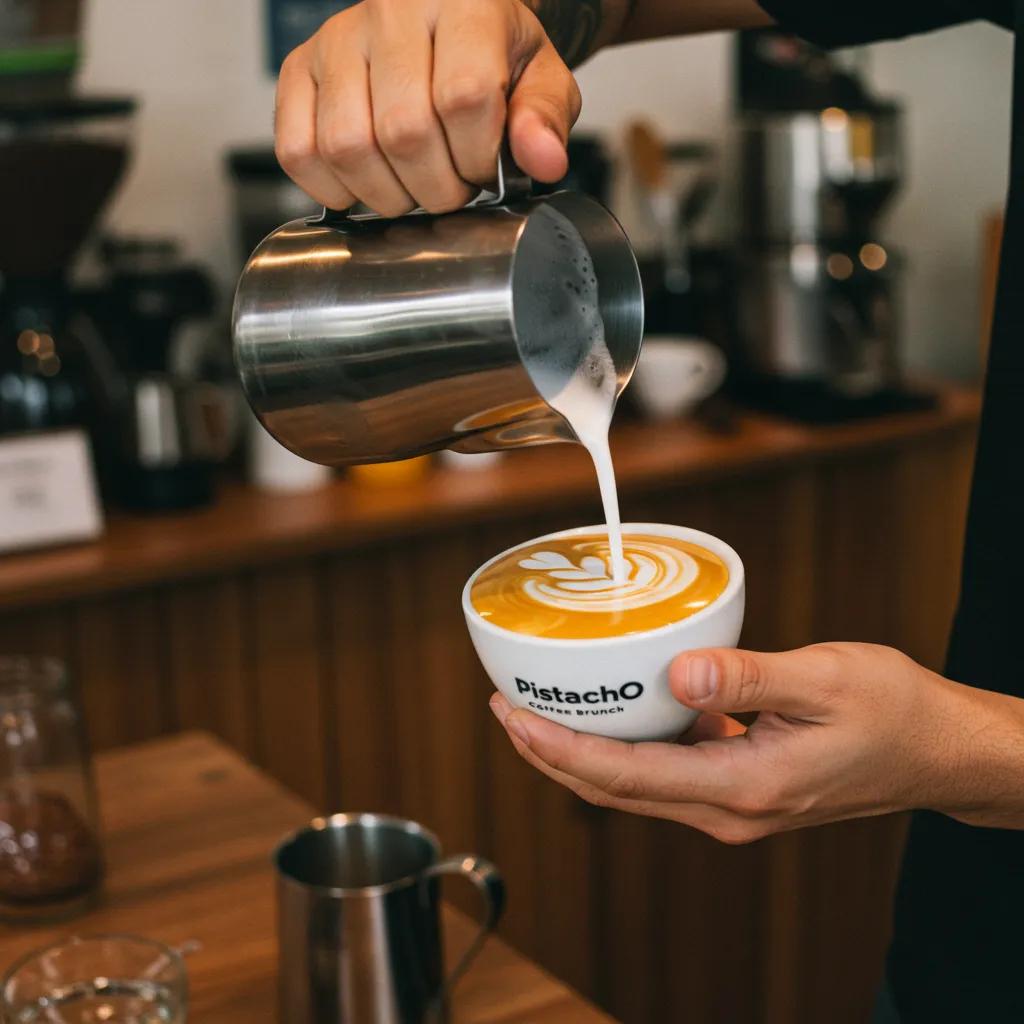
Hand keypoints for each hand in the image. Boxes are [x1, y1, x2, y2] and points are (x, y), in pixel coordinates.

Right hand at [274, 0, 580, 214]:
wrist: (446, 22)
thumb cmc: (494, 57)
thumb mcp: (540, 79)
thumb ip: (545, 118)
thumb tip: (544, 162)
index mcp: (463, 5)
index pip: (464, 97)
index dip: (476, 157)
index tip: (484, 170)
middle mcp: (391, 13)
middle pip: (403, 131)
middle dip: (435, 188)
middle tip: (451, 188)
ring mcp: (336, 41)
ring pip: (348, 147)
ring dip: (386, 195)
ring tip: (412, 187)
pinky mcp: (299, 70)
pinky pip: (297, 151)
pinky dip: (332, 189)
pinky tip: (366, 185)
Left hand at [489, 642, 1023, 841]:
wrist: (937, 751)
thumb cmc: (893, 712)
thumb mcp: (825, 680)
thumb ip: (747, 678)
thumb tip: (675, 674)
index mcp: (742, 788)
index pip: (624, 777)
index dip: (559, 750)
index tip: (513, 716)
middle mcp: (727, 809)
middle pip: (613, 790)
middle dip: (550, 754)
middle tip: (505, 708)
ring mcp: (732, 804)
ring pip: (632, 786)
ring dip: (579, 754)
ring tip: (538, 710)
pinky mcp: (740, 786)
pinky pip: (662, 772)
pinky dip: (622, 746)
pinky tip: (613, 709)